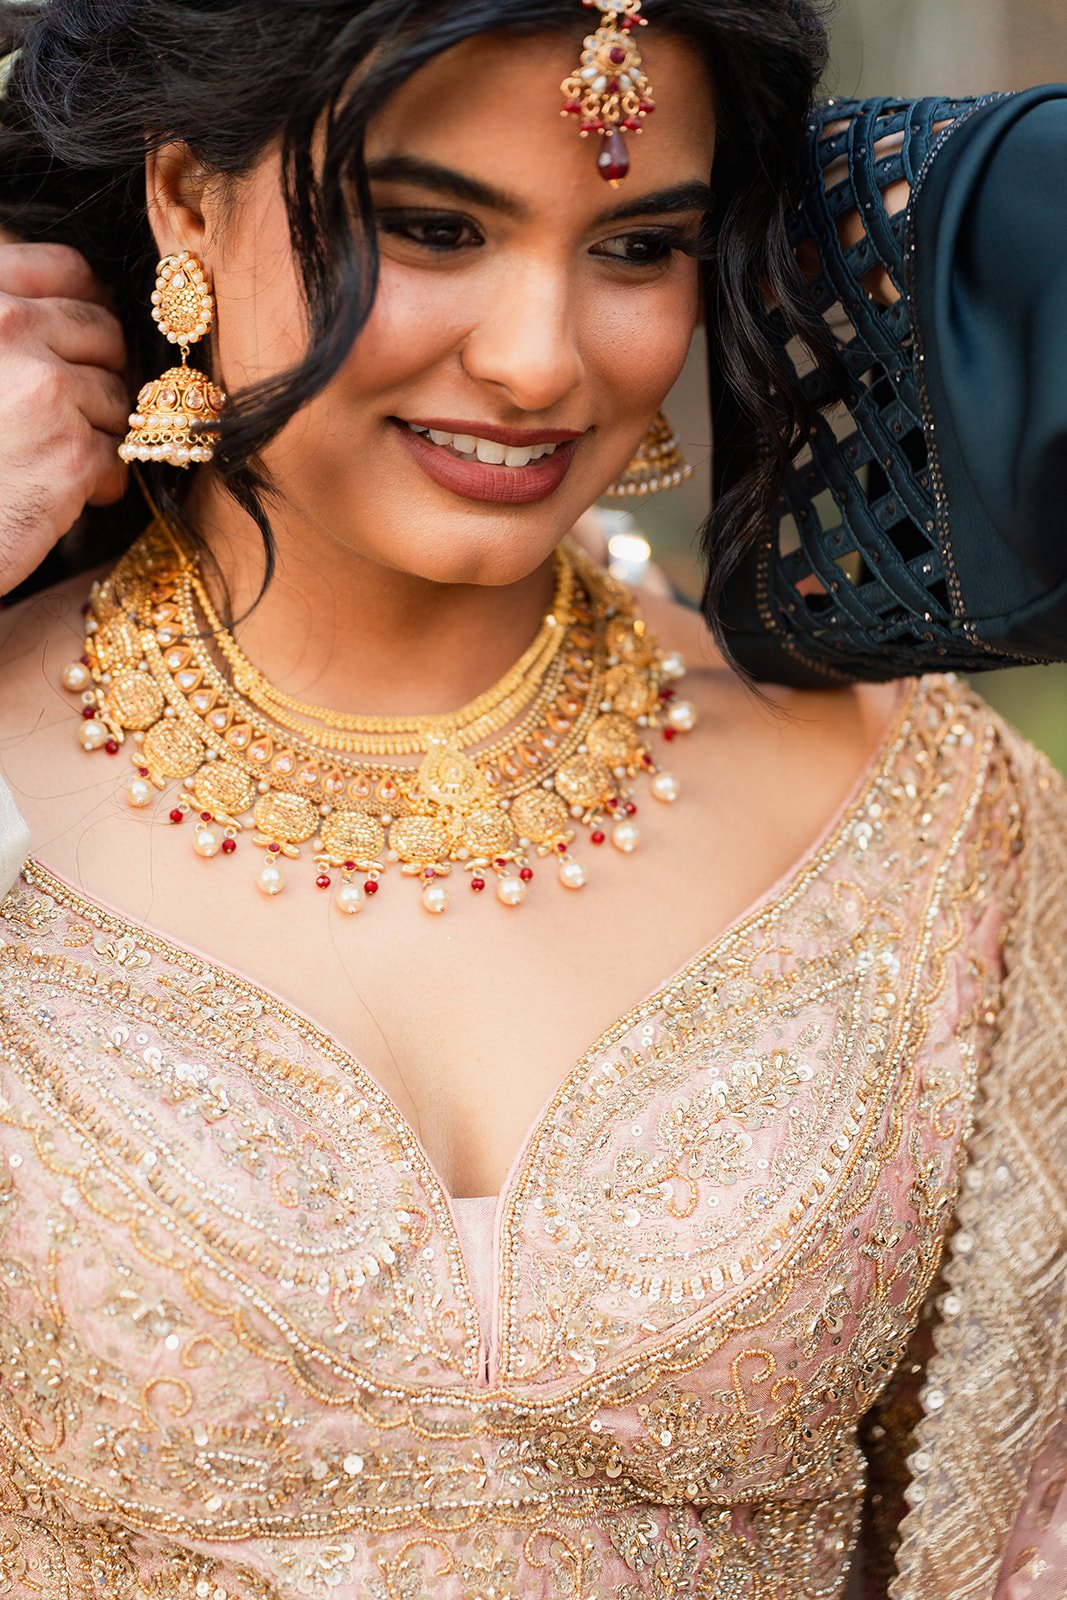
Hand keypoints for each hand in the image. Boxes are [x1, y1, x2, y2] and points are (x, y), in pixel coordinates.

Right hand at [0, 241, 128, 597]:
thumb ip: (13, 322)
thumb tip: (96, 300)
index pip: (71, 270)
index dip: (91, 305)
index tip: (87, 339)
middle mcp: (9, 328)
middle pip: (106, 332)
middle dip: (98, 374)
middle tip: (69, 413)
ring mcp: (45, 388)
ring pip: (118, 395)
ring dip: (97, 431)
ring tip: (48, 456)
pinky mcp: (72, 452)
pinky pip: (118, 455)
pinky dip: (97, 482)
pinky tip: (57, 494)